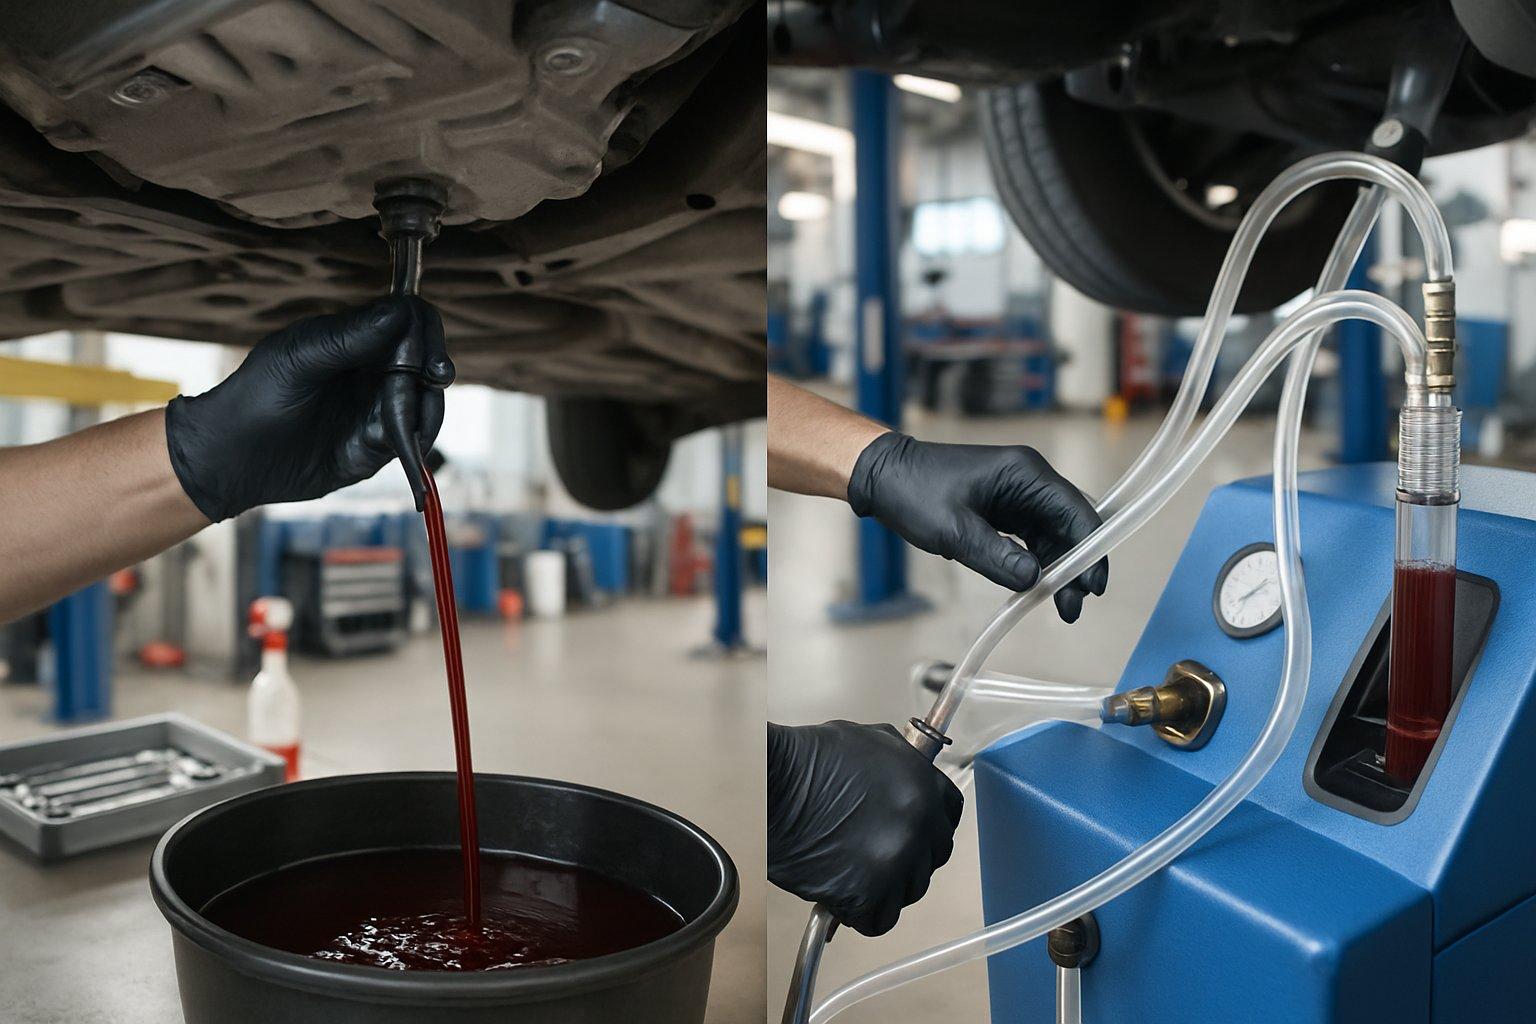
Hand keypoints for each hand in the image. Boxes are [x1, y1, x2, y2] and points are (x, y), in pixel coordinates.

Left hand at [164, 297, 452, 521]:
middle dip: (434, 368)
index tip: (422, 345)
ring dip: (425, 407)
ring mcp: (380, 408)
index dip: (424, 329)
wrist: (234, 457)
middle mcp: (374, 370)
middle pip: (428, 360)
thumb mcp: (298, 359)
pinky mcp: (379, 446)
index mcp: (356, 338)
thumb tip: (400, 311)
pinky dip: (416, 440)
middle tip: (431, 377)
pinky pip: (415, 439)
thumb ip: (349, 337)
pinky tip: (400, 441)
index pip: (410, 321)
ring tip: (399, 416)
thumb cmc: (256, 396)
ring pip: (428, 401)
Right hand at [768, 721, 962, 936]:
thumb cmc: (807, 760)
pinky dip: (861, 913)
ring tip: (850, 869)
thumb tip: (909, 777)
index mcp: (923, 785)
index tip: (913, 835)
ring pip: (909, 892)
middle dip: (907, 859)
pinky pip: (879, 919)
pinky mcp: (868, 890)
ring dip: (884, 887)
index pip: (949, 817)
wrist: (771, 785)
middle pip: (932, 858)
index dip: (928, 827)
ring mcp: (896, 859)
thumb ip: (902, 762)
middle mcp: (919, 822)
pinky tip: (840, 892)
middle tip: (873, 854)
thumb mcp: (870, 740)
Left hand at [847, 432, 1108, 620]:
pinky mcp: (1005, 511)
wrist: (883, 478)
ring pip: (1055, 536)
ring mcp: (1018, 496)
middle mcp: (1029, 481)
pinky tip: (1038, 590)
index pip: (1076, 511)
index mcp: (1025, 473)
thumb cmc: (914, 492)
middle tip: (1073, 608)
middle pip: (1071, 525)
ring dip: (1059, 570)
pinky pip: (1033, 539)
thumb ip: (996, 556)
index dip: (1090, 549)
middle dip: (1077, 566)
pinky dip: (1038, 565)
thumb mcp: (952, 529)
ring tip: (1061, 608)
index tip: (1092, 586)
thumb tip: (1035, 580)